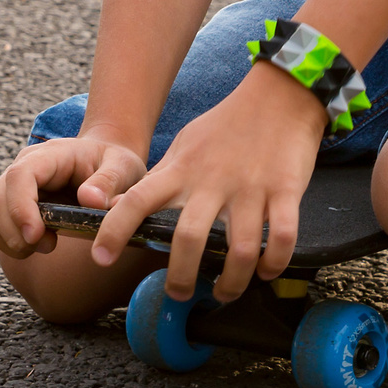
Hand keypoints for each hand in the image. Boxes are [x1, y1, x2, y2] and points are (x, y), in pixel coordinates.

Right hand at [0, 130, 147, 259]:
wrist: (105, 161)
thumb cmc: (113, 163)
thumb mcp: (122, 167)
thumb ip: (109, 182)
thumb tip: (90, 201)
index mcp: (50, 155)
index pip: (20, 175)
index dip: (20, 206)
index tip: (35, 235)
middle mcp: (24, 167)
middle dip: (15, 231)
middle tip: (49, 245)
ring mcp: (14, 186)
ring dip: (11, 240)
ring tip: (48, 245)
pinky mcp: (12, 205)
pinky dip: (9, 243)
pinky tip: (36, 245)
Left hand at [91, 62, 326, 301]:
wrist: (280, 94)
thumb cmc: (226, 126)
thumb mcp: (185, 146)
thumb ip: (158, 179)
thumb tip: (119, 208)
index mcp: (182, 170)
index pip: (136, 200)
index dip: (114, 231)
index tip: (101, 259)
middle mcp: (212, 182)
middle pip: (188, 240)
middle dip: (180, 278)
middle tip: (179, 293)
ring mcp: (251, 188)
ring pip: (239, 251)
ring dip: (231, 283)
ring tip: (225, 291)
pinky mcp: (285, 190)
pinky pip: (282, 238)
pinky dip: (274, 264)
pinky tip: (266, 270)